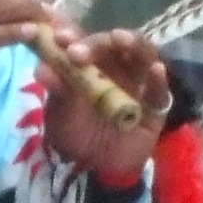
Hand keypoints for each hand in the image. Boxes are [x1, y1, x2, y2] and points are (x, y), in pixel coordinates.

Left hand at [41, 28, 168, 188]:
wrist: (95, 168)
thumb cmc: (76, 135)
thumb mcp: (61, 114)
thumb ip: (58, 90)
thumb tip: (41, 69)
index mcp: (89, 64)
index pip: (83, 41)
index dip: (72, 34)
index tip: (58, 36)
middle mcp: (116, 66)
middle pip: (112, 44)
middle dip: (95, 43)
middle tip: (76, 52)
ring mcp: (139, 81)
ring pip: (142, 55)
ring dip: (133, 44)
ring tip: (121, 39)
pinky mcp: (157, 103)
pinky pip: (160, 89)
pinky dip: (158, 78)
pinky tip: (155, 70)